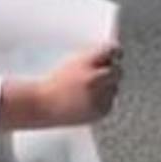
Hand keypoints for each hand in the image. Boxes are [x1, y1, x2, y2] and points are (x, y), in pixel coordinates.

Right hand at [0, 44, 121, 130]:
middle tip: (101, 72)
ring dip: (107, 87)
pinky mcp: (101, 111)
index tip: (117, 52)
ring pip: (115, 87)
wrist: (42, 106)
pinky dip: (102, 101)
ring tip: (87, 90)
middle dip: (112, 70)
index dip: (115, 51)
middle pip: (118, 70)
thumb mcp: (70, 63)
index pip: (110, 50)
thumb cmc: (52, 84)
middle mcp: (94, 79)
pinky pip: (110, 102)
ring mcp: (99, 96)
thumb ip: (90, 58)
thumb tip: (110, 56)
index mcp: (85, 63)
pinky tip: (87, 100)